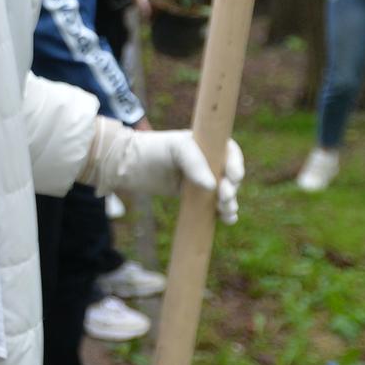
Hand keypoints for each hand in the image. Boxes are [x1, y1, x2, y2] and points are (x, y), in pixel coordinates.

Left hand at [88, 123, 244, 223]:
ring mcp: (201, 180)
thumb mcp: (174, 148)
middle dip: (232, 188)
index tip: (234, 177)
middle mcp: (207, 162)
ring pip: (225, 194)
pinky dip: (223, 214)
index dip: (236, 164)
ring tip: (225, 212)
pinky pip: (213, 206)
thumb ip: (194, 163)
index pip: (230, 153)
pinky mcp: (193, 198)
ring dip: (230, 203)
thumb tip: (213, 186)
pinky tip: (227, 219)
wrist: (128, 166)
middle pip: (230, 177)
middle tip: (223, 197)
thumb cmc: (152, 150)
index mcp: (206, 144)